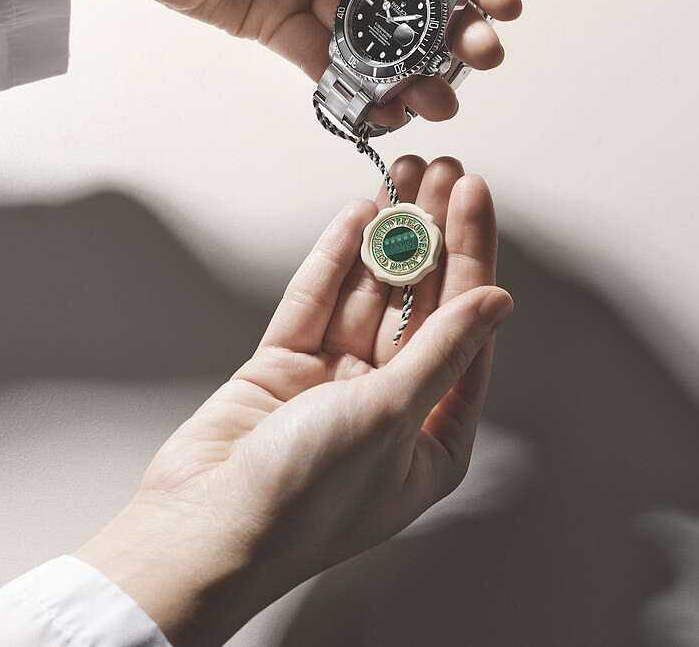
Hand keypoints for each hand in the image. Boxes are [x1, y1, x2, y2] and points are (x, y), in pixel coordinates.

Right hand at [73, 157, 511, 645]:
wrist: (202, 529)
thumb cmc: (301, 503)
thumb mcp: (390, 418)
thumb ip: (441, 352)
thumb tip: (495, 304)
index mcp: (431, 438)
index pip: (464, 328)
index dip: (473, 257)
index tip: (474, 198)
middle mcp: (389, 408)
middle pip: (420, 304)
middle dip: (433, 235)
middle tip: (441, 171)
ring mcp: (334, 385)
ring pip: (369, 295)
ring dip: (387, 236)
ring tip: (403, 175)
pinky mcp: (285, 369)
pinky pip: (317, 302)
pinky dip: (335, 259)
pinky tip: (357, 215)